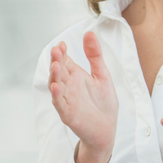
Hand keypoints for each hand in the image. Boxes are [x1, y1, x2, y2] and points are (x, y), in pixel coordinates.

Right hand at [49, 31, 118, 162]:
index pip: (65, 61)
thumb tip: (89, 33)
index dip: (62, 53)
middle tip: (56, 50)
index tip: (62, 44)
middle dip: (57, 61)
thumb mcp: (102, 75)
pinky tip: (56, 87)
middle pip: (59, 72)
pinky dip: (57, 96)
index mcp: (75, 77)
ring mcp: (67, 101)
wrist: (108, 129)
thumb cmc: (103, 104)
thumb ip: (95, 56)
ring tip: (56, 65)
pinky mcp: (68, 114)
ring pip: (57, 86)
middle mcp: (68, 87)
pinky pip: (60, 104)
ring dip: (54, 76)